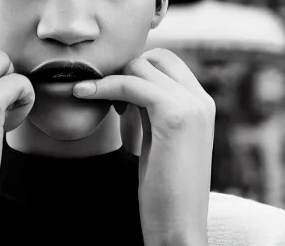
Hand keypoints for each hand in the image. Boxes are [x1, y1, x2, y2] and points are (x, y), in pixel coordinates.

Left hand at [72, 48, 214, 245]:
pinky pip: (131, 84)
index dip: (136, 69)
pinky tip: (83, 94)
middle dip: (124, 70)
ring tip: (95, 100)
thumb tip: (124, 81)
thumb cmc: (163, 185)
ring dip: (110, 78)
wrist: (178, 226)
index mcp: (200, 102)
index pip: (165, 60)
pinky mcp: (175, 115)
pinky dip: (103, 86)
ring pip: (140, 66)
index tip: (115, 93)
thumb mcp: (158, 134)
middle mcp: (201, 99)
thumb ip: (149, 106)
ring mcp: (192, 105)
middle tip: (107, 98)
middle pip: (153, 57)